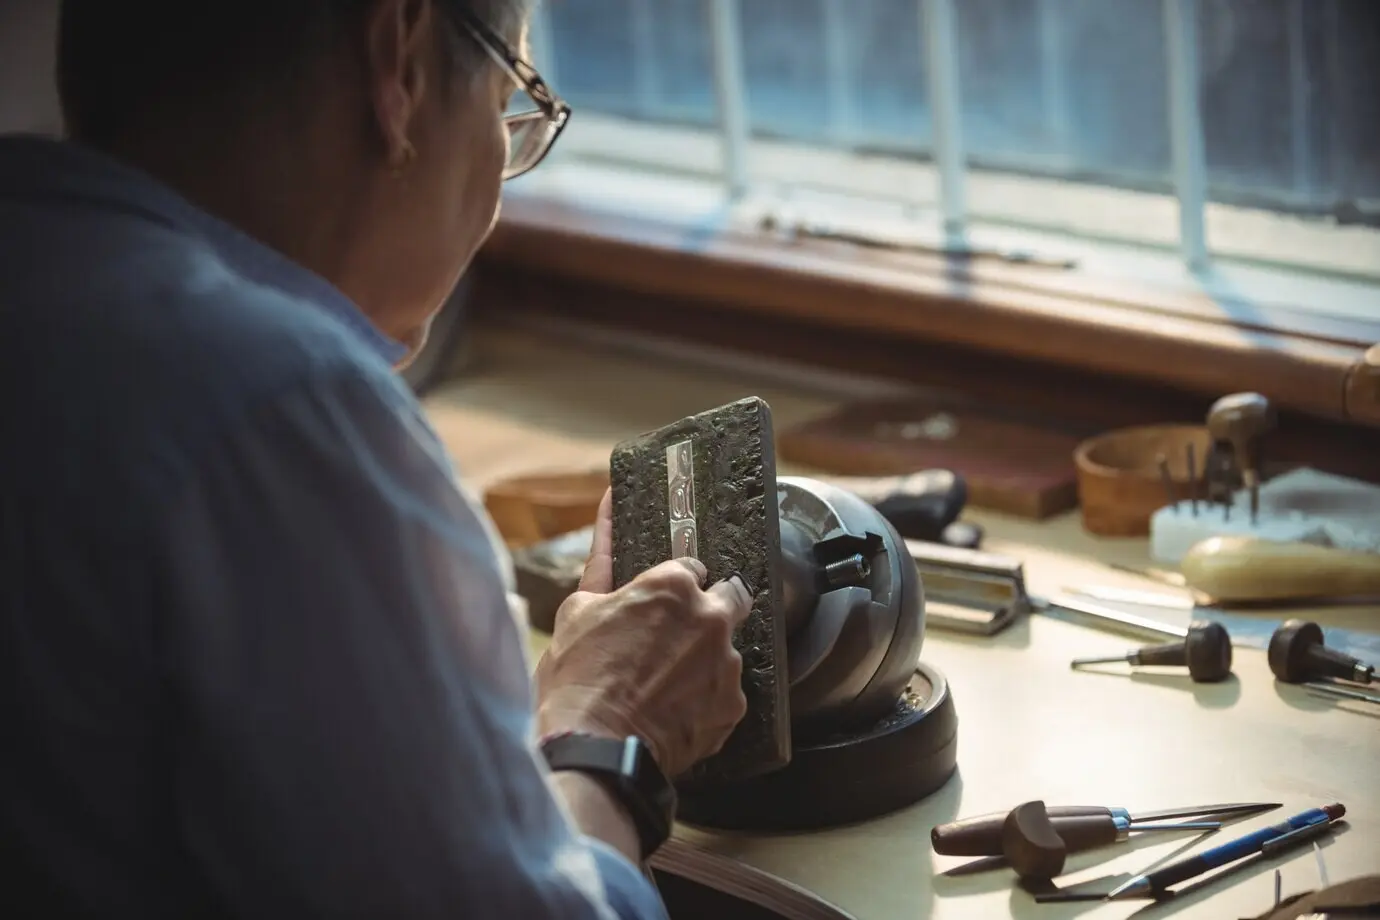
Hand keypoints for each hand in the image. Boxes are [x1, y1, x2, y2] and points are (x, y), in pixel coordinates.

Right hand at [536, 489, 752, 776]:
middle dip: (713, 609)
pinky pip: (725, 694)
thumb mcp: (577, 610)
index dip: (675, 587)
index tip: (662, 605)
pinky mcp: (732, 705)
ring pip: (726, 651)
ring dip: (705, 661)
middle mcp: (710, 617)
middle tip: (680, 637)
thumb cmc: (578, 679)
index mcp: (673, 586)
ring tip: (666, 687)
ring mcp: (725, 663)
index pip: (692, 568)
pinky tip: (675, 712)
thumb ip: (603, 564)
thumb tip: (610, 508)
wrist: (593, 747)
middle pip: (731, 597)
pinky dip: (705, 701)